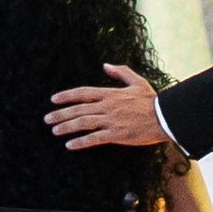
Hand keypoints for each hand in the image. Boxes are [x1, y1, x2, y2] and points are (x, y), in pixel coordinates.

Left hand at [46, 64, 170, 152]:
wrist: (165, 117)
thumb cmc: (152, 101)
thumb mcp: (137, 81)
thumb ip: (120, 72)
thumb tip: (105, 65)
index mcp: (110, 93)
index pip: (82, 93)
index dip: (66, 96)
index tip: (53, 99)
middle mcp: (107, 106)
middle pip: (78, 109)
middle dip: (60, 114)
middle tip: (47, 119)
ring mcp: (111, 121)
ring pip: (82, 123)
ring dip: (66, 127)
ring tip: (55, 131)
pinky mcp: (116, 135)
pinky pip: (94, 139)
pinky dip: (80, 142)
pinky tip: (70, 145)